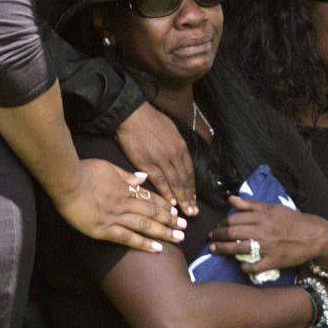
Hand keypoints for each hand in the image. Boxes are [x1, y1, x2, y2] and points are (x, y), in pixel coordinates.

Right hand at [53, 159, 186, 252]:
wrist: (65, 181)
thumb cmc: (82, 171)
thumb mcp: (107, 166)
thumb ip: (126, 174)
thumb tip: (144, 177)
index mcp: (126, 188)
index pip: (150, 198)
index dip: (165, 205)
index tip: (176, 211)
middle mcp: (125, 203)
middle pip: (153, 212)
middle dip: (170, 219)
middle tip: (185, 226)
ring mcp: (116, 217)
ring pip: (145, 226)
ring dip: (164, 232)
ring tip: (180, 238)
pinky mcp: (104, 229)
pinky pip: (128, 238)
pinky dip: (144, 243)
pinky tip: (158, 249)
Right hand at [116, 101, 197, 215]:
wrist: (132, 114)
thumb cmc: (151, 120)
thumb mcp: (171, 131)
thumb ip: (177, 146)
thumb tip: (181, 156)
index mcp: (181, 148)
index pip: (189, 172)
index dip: (192, 187)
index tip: (194, 199)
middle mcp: (175, 156)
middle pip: (185, 180)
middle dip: (190, 197)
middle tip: (194, 212)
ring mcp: (162, 160)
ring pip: (175, 183)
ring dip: (181, 199)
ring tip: (186, 212)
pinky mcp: (147, 164)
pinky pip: (159, 182)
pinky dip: (166, 193)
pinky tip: (170, 204)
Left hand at [207, 195, 327, 274]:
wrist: (315, 236)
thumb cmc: (294, 220)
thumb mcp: (274, 208)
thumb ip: (252, 204)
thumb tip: (231, 199)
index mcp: (263, 216)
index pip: (234, 218)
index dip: (223, 223)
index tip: (219, 226)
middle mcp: (263, 230)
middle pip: (232, 233)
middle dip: (218, 236)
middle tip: (212, 238)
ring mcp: (267, 247)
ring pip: (238, 249)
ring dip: (224, 249)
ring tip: (215, 250)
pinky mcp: (274, 261)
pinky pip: (254, 266)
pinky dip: (245, 267)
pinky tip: (241, 266)